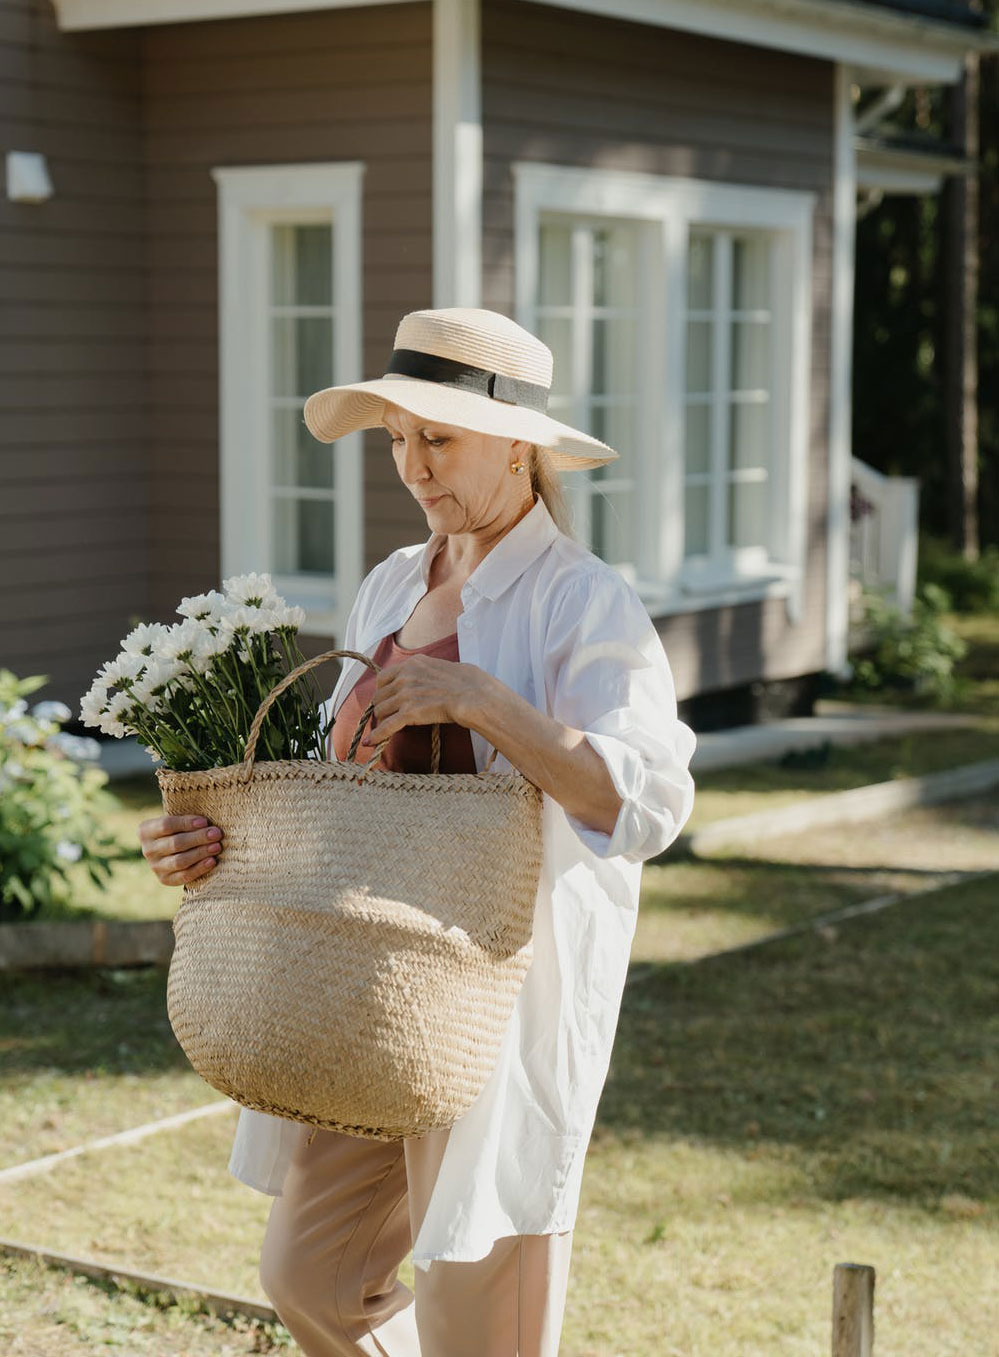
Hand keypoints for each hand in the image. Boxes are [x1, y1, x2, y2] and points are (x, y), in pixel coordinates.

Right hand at [137, 815, 222, 886]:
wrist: (174, 849)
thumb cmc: (180, 830)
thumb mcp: (178, 820)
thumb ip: (187, 819)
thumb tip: (206, 821)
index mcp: (145, 831)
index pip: (166, 825)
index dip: (186, 823)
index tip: (205, 822)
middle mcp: (148, 850)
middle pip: (175, 843)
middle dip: (198, 838)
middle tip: (216, 834)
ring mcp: (155, 867)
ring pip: (180, 861)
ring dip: (200, 853)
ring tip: (217, 846)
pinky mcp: (165, 880)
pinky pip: (184, 876)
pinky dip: (199, 868)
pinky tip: (212, 861)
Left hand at [361, 657, 490, 749]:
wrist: (475, 696)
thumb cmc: (468, 683)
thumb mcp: (441, 667)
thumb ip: (426, 671)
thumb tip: (424, 679)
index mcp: (412, 664)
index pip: (383, 677)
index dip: (383, 691)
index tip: (388, 699)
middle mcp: (405, 677)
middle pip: (379, 695)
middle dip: (383, 706)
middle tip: (390, 716)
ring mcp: (405, 695)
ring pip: (381, 710)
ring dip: (383, 720)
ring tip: (387, 727)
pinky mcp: (409, 713)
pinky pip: (387, 726)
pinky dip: (378, 735)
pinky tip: (371, 742)